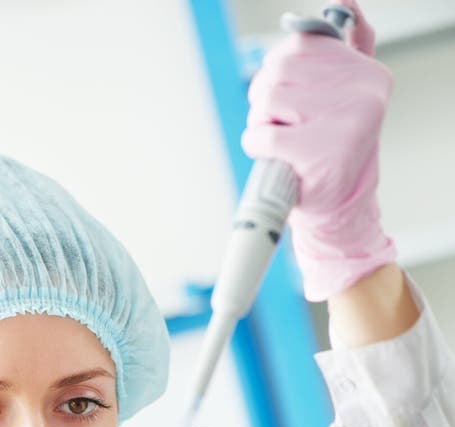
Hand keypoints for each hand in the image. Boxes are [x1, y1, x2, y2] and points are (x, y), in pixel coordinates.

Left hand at [240, 0, 396, 300]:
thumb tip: (344, 2)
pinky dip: (256, 145)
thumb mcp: (348, 93)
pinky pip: (262, 135)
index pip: (302, 44)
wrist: (339, 208)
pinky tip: (272, 155)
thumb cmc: (334, 148)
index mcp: (368, 73)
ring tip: (278, 139)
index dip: (279, 69)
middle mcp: (362, 94)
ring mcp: (342, 125)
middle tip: (277, 121)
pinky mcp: (318, 155)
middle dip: (265, 97)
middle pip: (279, 70)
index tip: (286, 93)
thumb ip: (347, 46)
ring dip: (260, 121)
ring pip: (267, 98)